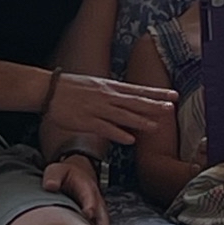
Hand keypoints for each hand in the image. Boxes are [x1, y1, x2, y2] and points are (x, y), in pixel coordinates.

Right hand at [41, 70, 175, 148]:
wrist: (49, 90)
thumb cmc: (72, 88)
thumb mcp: (96, 85)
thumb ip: (112, 92)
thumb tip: (128, 97)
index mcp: (110, 87)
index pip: (138, 90)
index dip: (157, 93)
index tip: (173, 94)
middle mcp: (107, 96)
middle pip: (135, 102)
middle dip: (154, 105)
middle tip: (171, 108)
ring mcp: (97, 109)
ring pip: (123, 116)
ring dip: (140, 121)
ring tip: (156, 126)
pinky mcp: (86, 121)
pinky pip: (105, 128)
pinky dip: (118, 134)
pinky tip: (130, 140)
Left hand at [43, 154, 109, 224]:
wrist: (78, 174)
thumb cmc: (66, 174)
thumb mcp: (57, 170)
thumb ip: (53, 176)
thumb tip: (49, 186)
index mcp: (87, 189)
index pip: (91, 198)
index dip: (90, 206)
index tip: (89, 213)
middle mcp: (96, 202)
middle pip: (103, 218)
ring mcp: (98, 213)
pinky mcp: (97, 222)